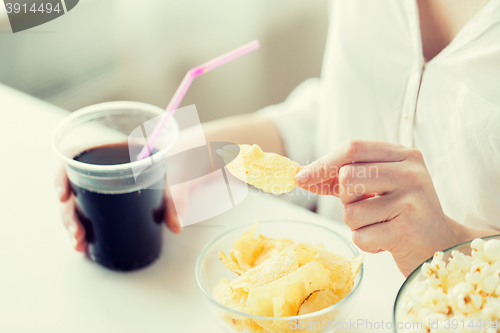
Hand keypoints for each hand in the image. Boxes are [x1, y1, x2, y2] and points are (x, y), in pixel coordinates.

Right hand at [55, 166, 181, 251]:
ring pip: (77, 205)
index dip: (62, 177)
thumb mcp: (172, 175)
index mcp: (111, 151)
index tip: (64, 197)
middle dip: (69, 214)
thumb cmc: (173, 160)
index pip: (74, 158)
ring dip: (73, 226)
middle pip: (72, 189)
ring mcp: (101, 185)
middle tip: (77, 234)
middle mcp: (100, 168)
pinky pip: (88, 214)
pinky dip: (83, 230)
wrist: (183, 161)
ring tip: (79, 245)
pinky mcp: (106, 201)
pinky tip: (84, 246)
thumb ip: (173, 199)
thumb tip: (176, 226)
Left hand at [295, 139, 464, 276]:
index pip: (353, 148)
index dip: (322, 163)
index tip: (300, 177)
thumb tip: (301, 176)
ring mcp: (412, 201)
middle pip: (347, 177)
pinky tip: (388, 241)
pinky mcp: (408, 231)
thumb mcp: (378, 187)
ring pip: (350, 212)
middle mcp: (411, 173)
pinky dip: (367, 244)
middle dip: (345, 198)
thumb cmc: (401, 213)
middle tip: (366, 207)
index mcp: (404, 155)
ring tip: (381, 226)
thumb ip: (343, 178)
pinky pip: (360, 237)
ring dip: (356, 225)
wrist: (441, 246)